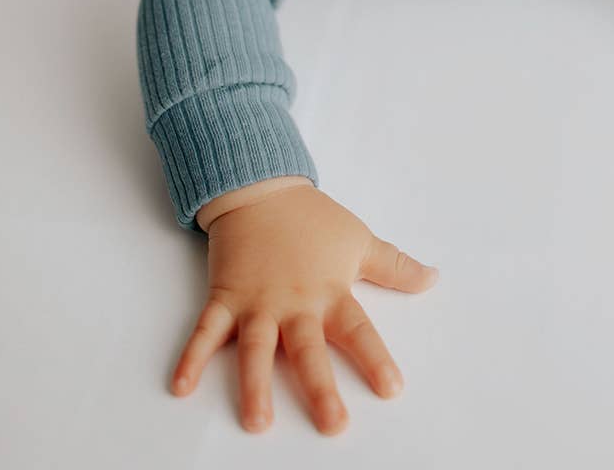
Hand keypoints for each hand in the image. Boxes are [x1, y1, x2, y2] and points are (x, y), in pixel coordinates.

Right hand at [171, 181, 439, 433]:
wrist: (261, 188)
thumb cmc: (312, 219)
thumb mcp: (359, 239)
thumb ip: (394, 266)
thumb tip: (433, 279)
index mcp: (329, 291)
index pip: (358, 330)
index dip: (375, 358)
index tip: (392, 389)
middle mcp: (294, 303)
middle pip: (308, 350)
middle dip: (320, 387)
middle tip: (333, 425)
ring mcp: (257, 302)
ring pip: (255, 349)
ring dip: (254, 385)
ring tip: (257, 421)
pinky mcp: (225, 297)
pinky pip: (205, 330)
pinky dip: (191, 357)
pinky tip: (180, 386)